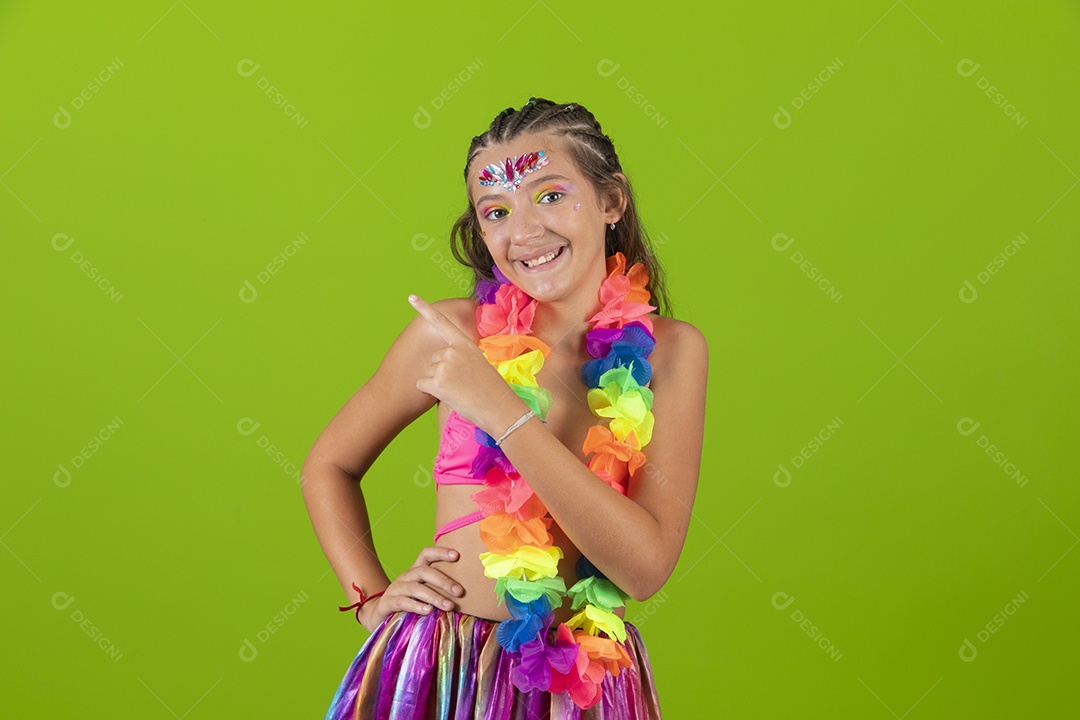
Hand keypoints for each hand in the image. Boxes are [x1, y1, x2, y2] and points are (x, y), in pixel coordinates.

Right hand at [358, 546, 463, 631]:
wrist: (379, 617)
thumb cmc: (409, 604)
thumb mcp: (424, 594)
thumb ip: (439, 590)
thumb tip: (467, 594)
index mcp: (415, 571)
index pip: (426, 554)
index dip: (440, 552)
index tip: (457, 556)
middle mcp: (405, 577)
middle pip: (424, 572)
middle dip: (443, 580)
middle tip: (459, 591)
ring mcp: (395, 589)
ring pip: (415, 588)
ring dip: (434, 597)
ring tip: (449, 606)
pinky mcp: (388, 603)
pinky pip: (403, 602)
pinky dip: (417, 606)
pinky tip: (428, 611)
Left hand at [408, 294, 524, 433]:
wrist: (499, 408)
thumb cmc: (491, 388)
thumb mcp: (480, 362)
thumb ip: (463, 355)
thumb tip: (445, 356)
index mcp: (464, 343)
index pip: (442, 322)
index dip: (424, 308)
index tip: (411, 297)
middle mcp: (452, 351)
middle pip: (434, 358)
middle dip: (443, 371)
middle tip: (463, 382)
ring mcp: (444, 366)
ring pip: (428, 372)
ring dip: (438, 383)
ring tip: (460, 390)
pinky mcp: (437, 383)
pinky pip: (422, 385)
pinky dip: (430, 392)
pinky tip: (450, 396)